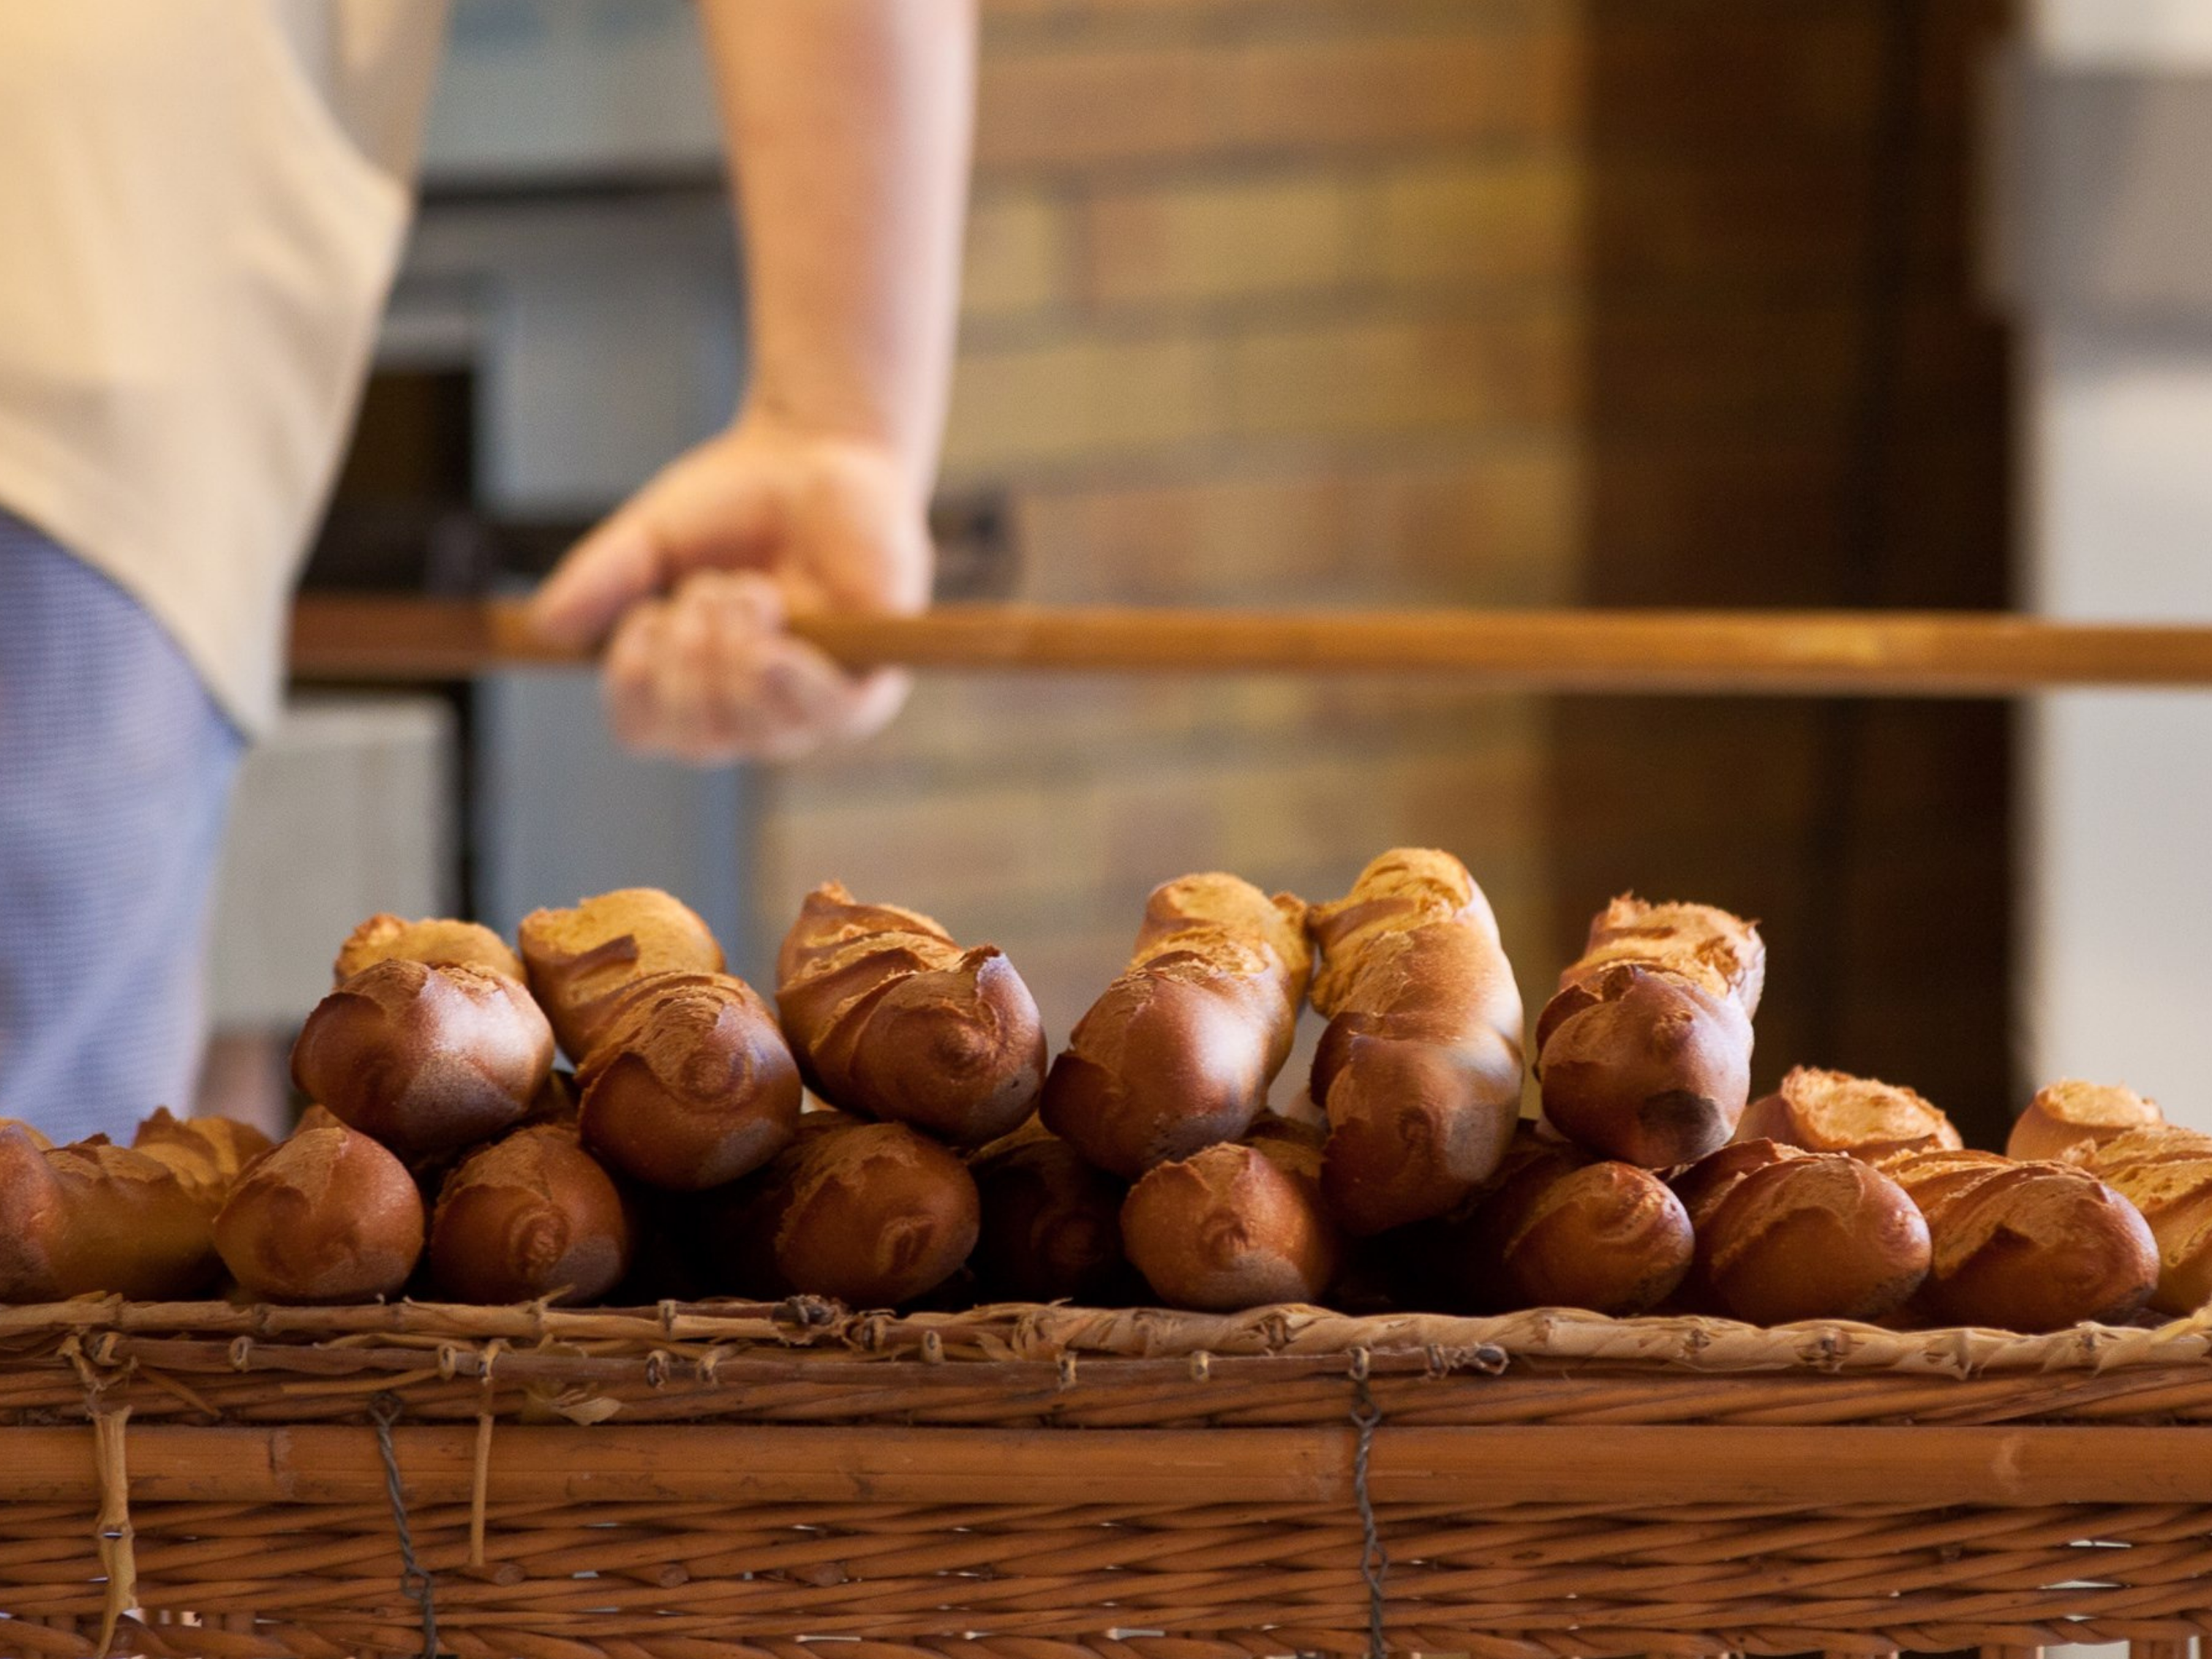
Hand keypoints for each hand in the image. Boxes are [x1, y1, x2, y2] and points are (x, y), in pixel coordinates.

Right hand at [527, 418, 930, 763]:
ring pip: (755, 732)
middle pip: (696, 741)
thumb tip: (548, 627)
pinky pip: (828, 719)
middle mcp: (750, 709)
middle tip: (708, 589)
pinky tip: (773, 648)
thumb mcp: (652, 539)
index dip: (631, 684)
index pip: (644, 732)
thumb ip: (602, 580)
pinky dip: (788, 683)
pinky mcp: (869, 684)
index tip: (641, 618)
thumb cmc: (736, 504)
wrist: (817, 454)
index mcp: (692, 684)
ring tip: (747, 590)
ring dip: (732, 652)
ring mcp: (810, 703)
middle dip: (686, 658)